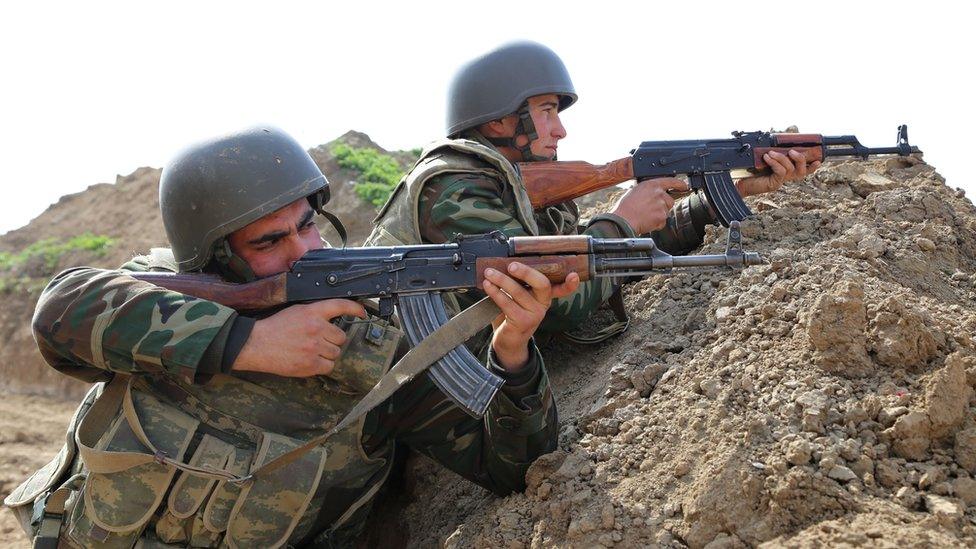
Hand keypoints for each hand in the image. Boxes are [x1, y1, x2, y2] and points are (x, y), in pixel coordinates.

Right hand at [232, 299, 365, 376]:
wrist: (256, 344)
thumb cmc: (274, 328)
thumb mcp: (295, 311)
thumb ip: (314, 313)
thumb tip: (332, 319)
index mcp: (312, 312)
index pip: (340, 306)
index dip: (354, 309)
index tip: (362, 312)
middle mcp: (316, 328)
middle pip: (340, 336)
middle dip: (332, 340)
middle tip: (318, 341)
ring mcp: (314, 347)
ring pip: (336, 352)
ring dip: (328, 353)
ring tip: (312, 351)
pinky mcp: (311, 364)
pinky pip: (329, 366)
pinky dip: (323, 365)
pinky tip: (311, 360)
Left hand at [483, 262, 579, 371]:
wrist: (508, 340)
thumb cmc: (512, 314)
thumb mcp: (519, 298)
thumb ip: (518, 284)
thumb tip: (501, 263)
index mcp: (545, 297)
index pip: (562, 289)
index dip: (570, 284)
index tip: (574, 275)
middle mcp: (543, 305)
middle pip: (542, 284)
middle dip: (526, 272)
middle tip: (511, 265)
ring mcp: (534, 314)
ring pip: (519, 291)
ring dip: (501, 280)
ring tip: (489, 273)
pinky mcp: (522, 322)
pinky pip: (507, 303)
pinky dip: (495, 292)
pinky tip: (488, 286)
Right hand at [610, 177, 688, 233]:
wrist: (623, 220)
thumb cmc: (625, 207)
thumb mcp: (635, 191)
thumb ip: (648, 190)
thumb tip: (653, 193)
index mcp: (651, 184)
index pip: (671, 181)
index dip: (680, 184)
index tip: (685, 186)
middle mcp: (659, 193)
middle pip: (670, 200)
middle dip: (663, 205)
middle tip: (651, 209)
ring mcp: (661, 205)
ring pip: (666, 212)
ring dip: (658, 215)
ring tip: (645, 215)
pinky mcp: (662, 217)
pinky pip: (662, 221)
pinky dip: (656, 223)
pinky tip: (646, 221)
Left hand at [736, 149, 821, 197]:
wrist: (738, 182)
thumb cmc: (749, 169)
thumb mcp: (763, 157)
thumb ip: (773, 149)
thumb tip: (777, 136)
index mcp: (785, 171)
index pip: (803, 170)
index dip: (812, 167)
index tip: (818, 161)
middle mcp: (785, 177)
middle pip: (802, 171)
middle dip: (800, 159)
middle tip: (792, 151)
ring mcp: (780, 181)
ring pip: (790, 169)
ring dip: (782, 158)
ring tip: (770, 152)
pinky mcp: (773, 184)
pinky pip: (780, 172)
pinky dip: (775, 163)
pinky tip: (767, 158)